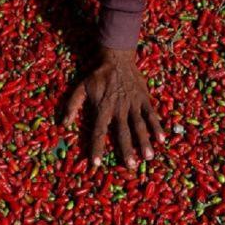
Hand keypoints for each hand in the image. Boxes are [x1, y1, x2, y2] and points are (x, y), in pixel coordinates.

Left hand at [64, 47, 164, 168]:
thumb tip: (62, 124)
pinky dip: (156, 126)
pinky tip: (162, 139)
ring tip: (148, 157)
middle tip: (131, 166)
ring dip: (144, 142)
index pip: (98, 132)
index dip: (96, 148)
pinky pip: (151, 114)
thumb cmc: (98, 75)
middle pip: (122, 132)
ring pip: (139, 125)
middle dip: (127, 150)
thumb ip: (72, 106)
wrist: (117, 58)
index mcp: (103, 108)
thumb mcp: (81, 88)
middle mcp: (118, 109)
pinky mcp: (144, 99)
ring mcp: (133, 104)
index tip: (96, 163)